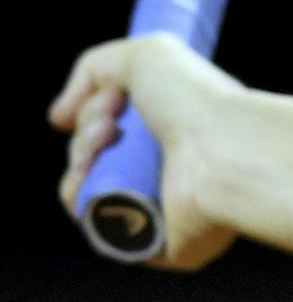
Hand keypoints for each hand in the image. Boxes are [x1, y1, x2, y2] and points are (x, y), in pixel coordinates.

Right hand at [50, 34, 244, 271]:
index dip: (95, 115)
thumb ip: (97, 68)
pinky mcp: (156, 246)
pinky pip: (100, 230)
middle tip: (108, 122)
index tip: (110, 98)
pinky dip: (82, 200)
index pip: (117, 134)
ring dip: (79, 163)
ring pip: (90, 195)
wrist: (224, 149)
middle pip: (97, 163)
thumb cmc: (196, 101)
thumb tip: (60, 116)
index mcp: (178, 134)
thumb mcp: (146, 55)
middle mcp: (172, 173)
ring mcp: (164, 210)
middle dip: (85, 137)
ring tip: (104, 140)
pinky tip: (90, 177)